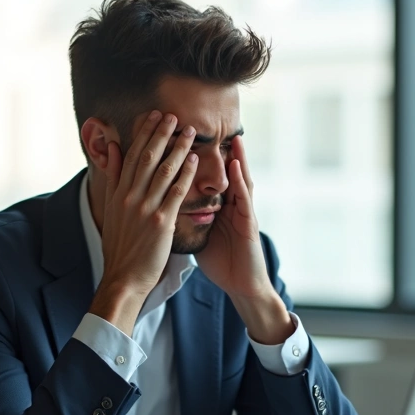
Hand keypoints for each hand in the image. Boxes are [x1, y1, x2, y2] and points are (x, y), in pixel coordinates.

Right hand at [89, 111, 197, 336]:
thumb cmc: (121, 246)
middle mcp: (130, 197)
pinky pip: (176, 193)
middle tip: (174, 115)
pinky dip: (186, 174)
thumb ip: (114, 178)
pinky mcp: (161, 222)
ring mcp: (145, 209)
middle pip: (147, 158)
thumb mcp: (112, 209)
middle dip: (161, 134)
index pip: (131, 155)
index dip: (144, 134)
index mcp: (119, 193)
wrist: (124, 277)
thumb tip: (113, 149)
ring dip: (178, 149)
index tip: (154, 116)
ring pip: (164, 171)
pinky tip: (195, 160)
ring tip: (189, 132)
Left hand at [197, 136, 291, 343]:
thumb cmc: (221, 262)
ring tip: (232, 136)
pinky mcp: (250, 223)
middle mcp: (231, 205)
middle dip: (217, 151)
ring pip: (239, 179)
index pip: (205, 177)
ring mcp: (243, 212)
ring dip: (236, 157)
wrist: (241, 286)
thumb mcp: (198, 234)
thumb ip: (187, 217)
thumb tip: (165, 207)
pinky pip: (244, 198)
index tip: (181, 139)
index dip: (193, 159)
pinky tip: (236, 167)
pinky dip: (239, 181)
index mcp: (218, 206)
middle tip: (206, 128)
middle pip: (223, 172)